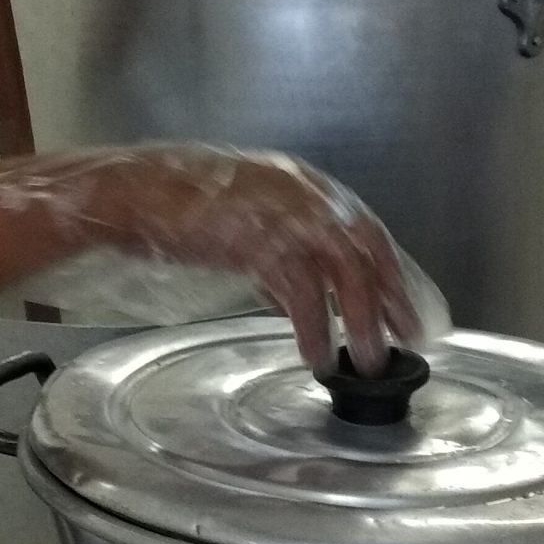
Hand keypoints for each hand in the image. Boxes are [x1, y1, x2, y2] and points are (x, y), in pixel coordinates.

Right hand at [0, 145, 436, 371]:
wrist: (135, 191)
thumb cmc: (180, 204)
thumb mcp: (245, 217)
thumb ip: (279, 247)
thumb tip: (301, 296)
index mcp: (303, 184)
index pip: (365, 228)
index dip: (391, 271)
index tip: (406, 306)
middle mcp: (304, 193)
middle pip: (367, 249)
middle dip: (392, 298)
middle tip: (408, 338)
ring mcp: (283, 215)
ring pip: (344, 273)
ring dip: (361, 321)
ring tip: (369, 360)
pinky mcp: (258, 242)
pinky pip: (301, 294)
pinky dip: (313, 329)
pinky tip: (317, 355)